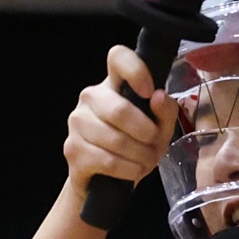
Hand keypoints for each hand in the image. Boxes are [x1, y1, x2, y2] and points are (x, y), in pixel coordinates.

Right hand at [65, 46, 177, 192]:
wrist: (104, 180)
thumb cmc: (134, 147)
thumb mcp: (159, 129)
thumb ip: (165, 112)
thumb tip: (159, 97)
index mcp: (113, 84)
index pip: (118, 57)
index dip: (135, 70)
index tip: (149, 92)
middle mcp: (90, 97)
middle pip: (119, 110)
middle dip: (146, 133)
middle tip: (155, 144)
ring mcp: (77, 122)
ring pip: (116, 140)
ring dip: (140, 155)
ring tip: (146, 160)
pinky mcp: (72, 149)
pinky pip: (108, 160)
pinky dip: (128, 170)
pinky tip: (133, 171)